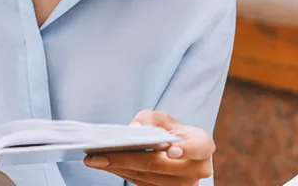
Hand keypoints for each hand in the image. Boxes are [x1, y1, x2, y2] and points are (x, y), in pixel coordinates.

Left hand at [84, 110, 214, 185]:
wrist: (176, 151)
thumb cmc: (170, 131)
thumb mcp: (162, 118)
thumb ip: (149, 119)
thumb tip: (134, 129)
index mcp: (203, 146)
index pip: (197, 148)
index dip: (185, 150)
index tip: (170, 150)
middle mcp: (197, 169)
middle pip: (159, 165)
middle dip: (126, 159)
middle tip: (99, 155)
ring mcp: (183, 185)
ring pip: (146, 177)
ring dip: (118, 168)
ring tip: (95, 160)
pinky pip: (141, 184)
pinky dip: (121, 173)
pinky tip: (105, 165)